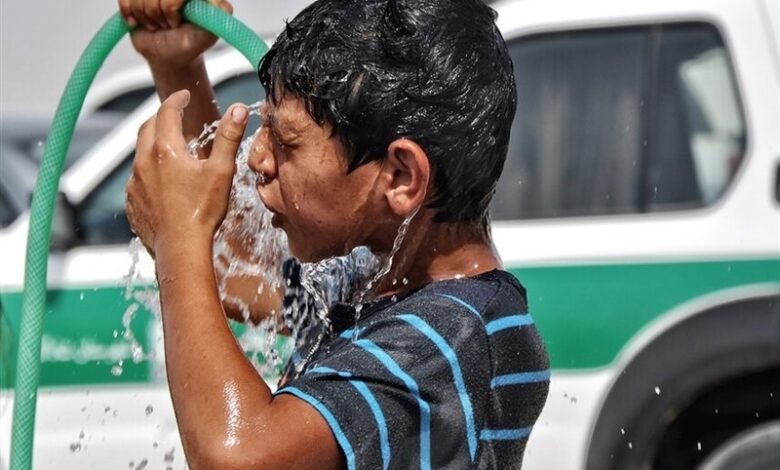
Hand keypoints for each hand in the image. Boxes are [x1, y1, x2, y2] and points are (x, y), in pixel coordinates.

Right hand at [119, 0, 232, 68]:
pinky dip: (130, 14)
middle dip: (159, 14)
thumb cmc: (189, 44)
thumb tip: (222, 4)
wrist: (169, 54)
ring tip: (158, 24)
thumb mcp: (208, 34)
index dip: (170, 7)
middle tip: (168, 25)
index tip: (177, 22)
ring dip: (147, 17)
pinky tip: (141, 21)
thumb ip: (218, 17)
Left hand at [125, 90, 248, 257]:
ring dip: (154, 145)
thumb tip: (239, 109)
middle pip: (147, 128)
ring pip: (140, 154)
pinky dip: (149, 171)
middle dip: (161, 117)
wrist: (180, 249)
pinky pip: (137, 179)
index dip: (177, 100)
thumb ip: (229, 137)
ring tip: (171, 149)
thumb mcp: (221, 171)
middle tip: (175, 116)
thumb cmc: (203, 211)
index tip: (184, 96)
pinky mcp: (132, 201)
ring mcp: (134, 183)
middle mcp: (144, 162)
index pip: (167, 112)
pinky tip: (162, 181)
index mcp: (165, 150)